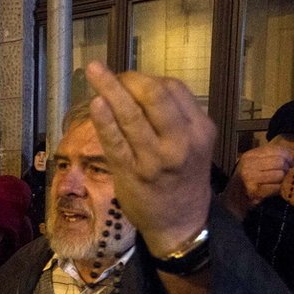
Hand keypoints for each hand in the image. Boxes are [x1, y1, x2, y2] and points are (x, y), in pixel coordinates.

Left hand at [84, 61, 215, 256]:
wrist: (181, 222)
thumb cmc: (183, 178)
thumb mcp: (194, 143)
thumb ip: (175, 116)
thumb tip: (141, 86)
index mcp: (199, 129)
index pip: (173, 88)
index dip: (147, 78)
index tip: (130, 80)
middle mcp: (180, 141)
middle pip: (153, 95)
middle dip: (128, 78)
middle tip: (108, 73)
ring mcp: (154, 158)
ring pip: (130, 115)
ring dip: (109, 89)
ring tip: (93, 71)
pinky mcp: (131, 173)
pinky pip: (114, 141)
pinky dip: (103, 120)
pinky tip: (95, 104)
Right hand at [221, 144, 293, 219]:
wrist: (231, 201)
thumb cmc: (246, 181)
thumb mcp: (254, 164)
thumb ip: (270, 156)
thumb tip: (292, 155)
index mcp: (249, 156)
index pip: (277, 150)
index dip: (288, 156)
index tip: (290, 163)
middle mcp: (248, 165)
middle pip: (280, 162)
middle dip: (285, 169)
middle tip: (283, 175)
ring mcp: (250, 178)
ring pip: (279, 175)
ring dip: (281, 181)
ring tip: (274, 183)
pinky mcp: (254, 192)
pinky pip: (276, 187)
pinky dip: (277, 190)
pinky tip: (271, 191)